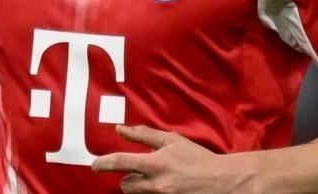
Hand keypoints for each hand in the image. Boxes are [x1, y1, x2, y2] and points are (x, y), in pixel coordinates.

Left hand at [92, 124, 249, 192]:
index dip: (103, 163)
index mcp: (156, 164)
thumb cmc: (197, 158)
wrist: (222, 182)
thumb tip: (120, 129)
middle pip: (126, 186)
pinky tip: (163, 186)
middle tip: (139, 172)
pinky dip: (151, 192)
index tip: (94, 165)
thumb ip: (144, 135)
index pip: (121, 163)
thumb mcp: (172, 141)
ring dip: (139, 187)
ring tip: (154, 179)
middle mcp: (157, 185)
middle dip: (127, 179)